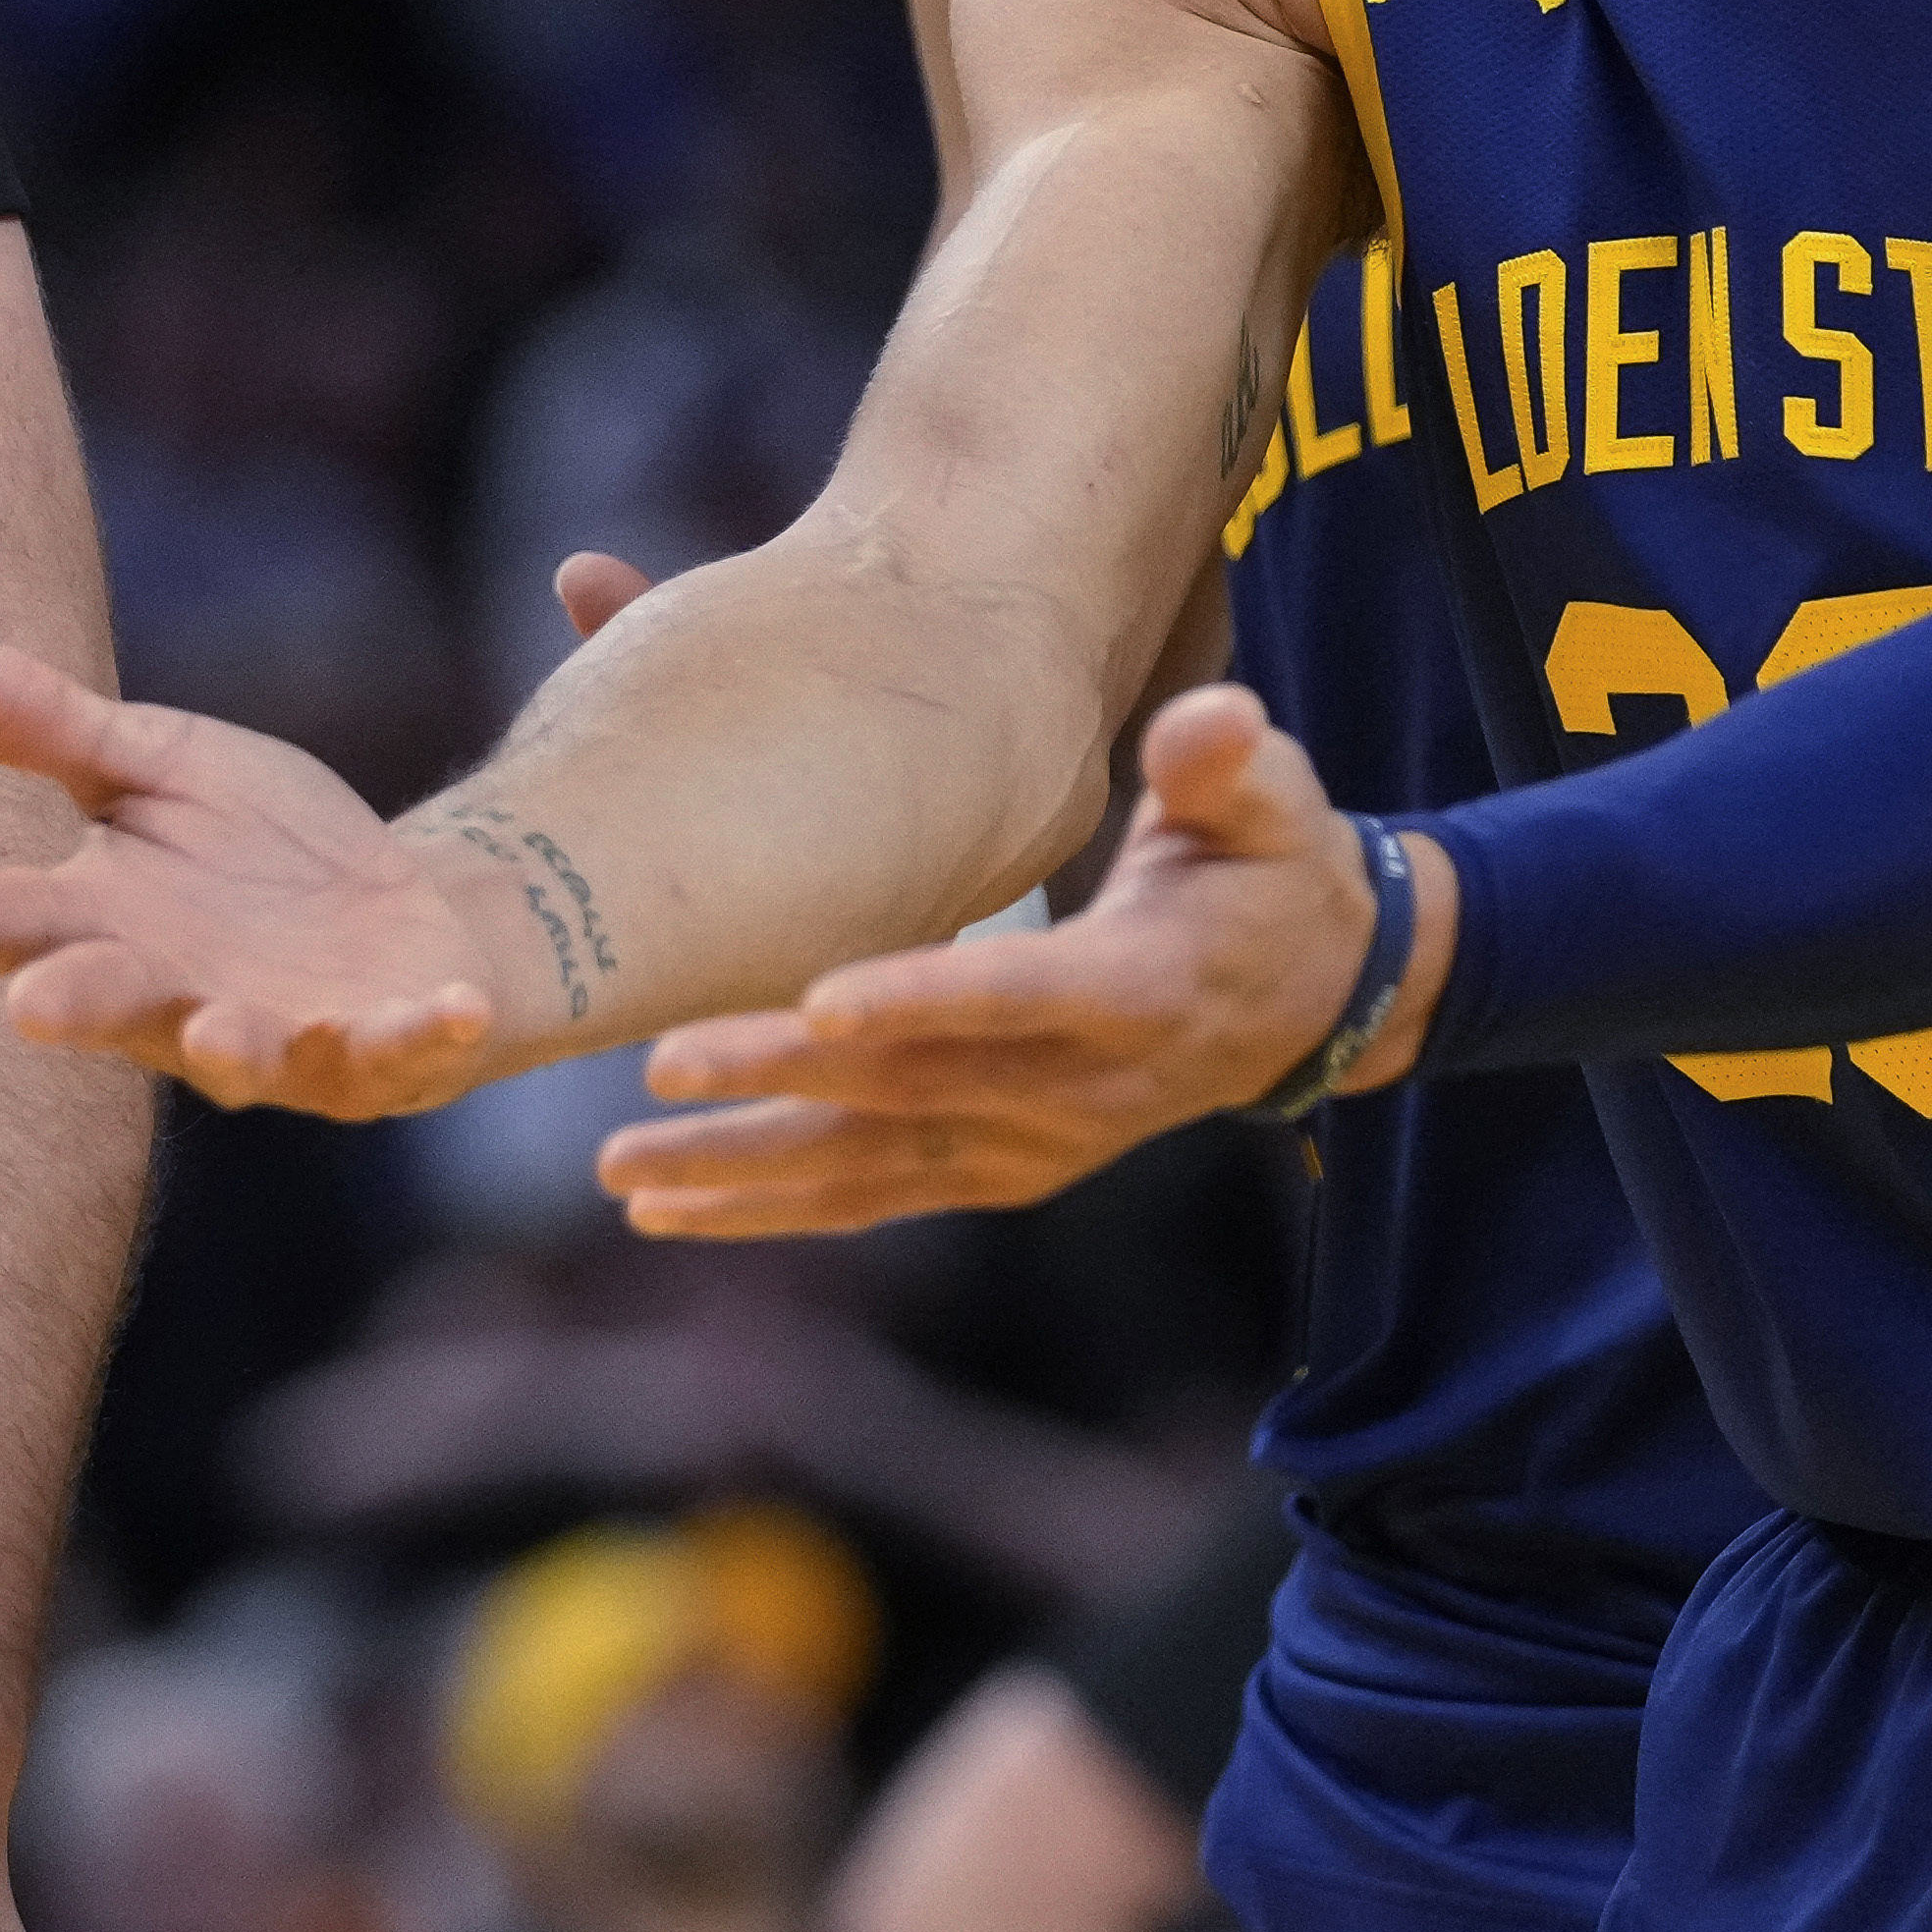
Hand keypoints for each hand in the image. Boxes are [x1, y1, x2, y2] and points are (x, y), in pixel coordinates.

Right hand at [0, 626, 530, 1114]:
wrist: (403, 909)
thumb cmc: (254, 847)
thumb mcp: (148, 760)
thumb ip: (32, 720)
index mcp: (111, 923)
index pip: (30, 922)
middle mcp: (178, 996)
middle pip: (119, 1004)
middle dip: (80, 1005)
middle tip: (30, 1007)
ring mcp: (279, 1034)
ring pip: (246, 1054)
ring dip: (235, 1047)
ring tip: (220, 1036)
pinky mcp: (378, 1050)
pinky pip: (399, 1049)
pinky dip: (424, 1035)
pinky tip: (452, 1009)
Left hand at [600, 682, 1432, 1238]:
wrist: (1307, 998)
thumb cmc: (1265, 868)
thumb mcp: (1269, 804)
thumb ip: (1225, 765)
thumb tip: (1211, 723)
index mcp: (1141, 986)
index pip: (1025, 996)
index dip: (927, 1000)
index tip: (820, 1001)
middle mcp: (1082, 1088)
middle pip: (919, 1088)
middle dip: (786, 1080)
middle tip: (661, 1064)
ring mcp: (1037, 1143)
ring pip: (876, 1165)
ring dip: (749, 1170)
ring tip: (624, 1169)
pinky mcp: (998, 1168)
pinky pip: (873, 1197)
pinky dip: (772, 1207)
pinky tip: (667, 1208)